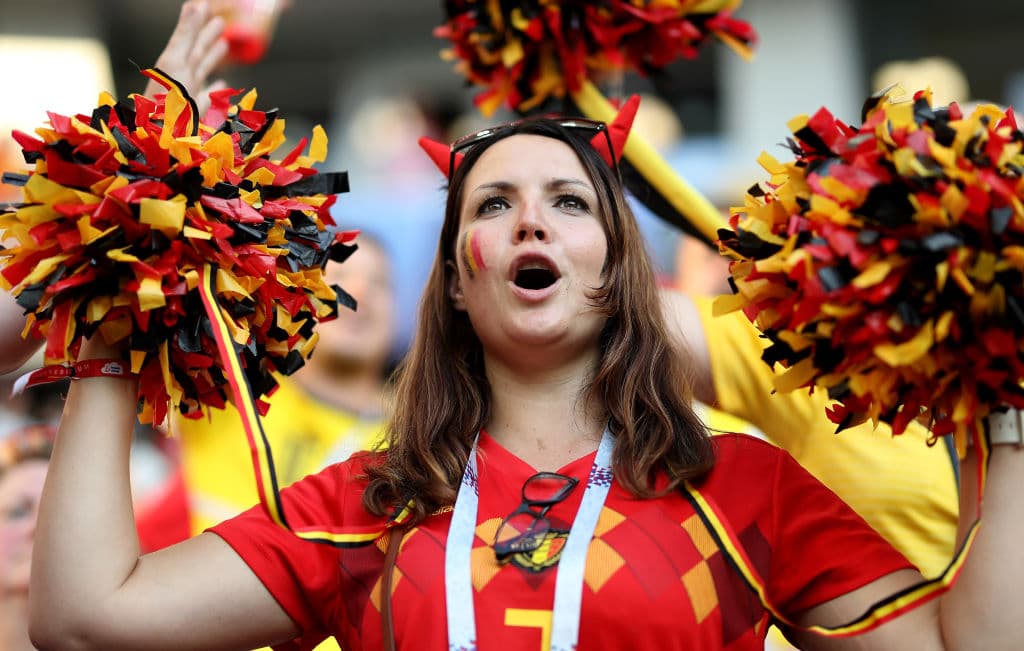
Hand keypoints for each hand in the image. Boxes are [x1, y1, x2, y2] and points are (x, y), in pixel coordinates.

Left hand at [143, 0, 229, 114]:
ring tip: (223, 46)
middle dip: (208, 37)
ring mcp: (189, 95)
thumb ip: (186, 33)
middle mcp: (181, 76)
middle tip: (221, 22)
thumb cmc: (165, 101)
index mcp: (174, 63)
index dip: (197, 21)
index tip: (206, 6)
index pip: (188, 37)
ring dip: (212, 58)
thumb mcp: (175, 61)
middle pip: (197, 51)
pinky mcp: (197, 114)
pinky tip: (222, 82)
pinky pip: (209, 97)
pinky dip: (216, 88)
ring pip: (203, 70)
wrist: (159, 138)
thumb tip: (198, 3)